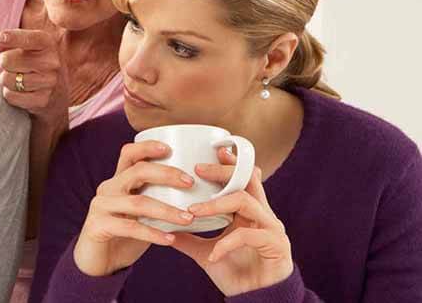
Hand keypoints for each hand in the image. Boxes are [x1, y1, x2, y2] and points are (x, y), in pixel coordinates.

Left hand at [0, 28, 68, 125]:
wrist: (56, 90)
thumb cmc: (32, 62)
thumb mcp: (22, 47)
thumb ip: (5, 42)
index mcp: (47, 43)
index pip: (28, 38)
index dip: (11, 37)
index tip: (2, 38)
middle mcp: (51, 62)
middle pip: (7, 60)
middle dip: (3, 63)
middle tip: (12, 65)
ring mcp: (48, 82)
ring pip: (7, 79)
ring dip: (6, 79)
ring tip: (17, 77)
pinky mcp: (42, 100)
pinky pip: (11, 96)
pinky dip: (9, 93)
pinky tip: (19, 90)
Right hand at [73, 141, 195, 276]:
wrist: (98, 262)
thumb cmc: (125, 235)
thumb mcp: (141, 213)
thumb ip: (158, 200)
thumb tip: (197, 193)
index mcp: (118, 180)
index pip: (129, 154)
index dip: (148, 147)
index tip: (171, 148)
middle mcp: (108, 188)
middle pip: (137, 172)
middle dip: (166, 174)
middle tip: (190, 182)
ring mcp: (101, 206)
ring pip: (138, 202)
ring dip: (166, 210)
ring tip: (188, 218)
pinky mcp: (98, 226)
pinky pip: (130, 227)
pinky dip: (152, 234)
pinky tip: (170, 240)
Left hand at [171, 149, 293, 296]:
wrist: (255, 302)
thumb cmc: (235, 272)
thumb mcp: (206, 251)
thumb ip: (188, 237)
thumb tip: (162, 225)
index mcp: (249, 211)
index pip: (243, 178)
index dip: (230, 162)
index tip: (209, 152)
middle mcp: (264, 215)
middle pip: (247, 180)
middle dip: (222, 172)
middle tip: (197, 170)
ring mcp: (272, 229)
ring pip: (245, 202)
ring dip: (217, 204)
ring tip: (194, 211)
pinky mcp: (276, 246)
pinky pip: (248, 236)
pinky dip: (226, 244)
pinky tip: (213, 254)